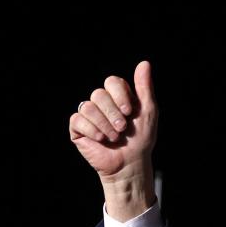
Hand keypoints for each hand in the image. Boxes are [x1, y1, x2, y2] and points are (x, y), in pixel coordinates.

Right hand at [68, 62, 157, 186]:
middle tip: (123, 128)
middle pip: (99, 94)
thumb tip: (144, 63)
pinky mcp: (77, 128)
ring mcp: (88, 115)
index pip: (112, 81)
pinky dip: (92, 130)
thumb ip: (144, 87)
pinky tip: (101, 139)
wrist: (130, 163)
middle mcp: (101, 103)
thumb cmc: (141, 138)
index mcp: (117, 96)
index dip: (120, 95)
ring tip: (114, 137)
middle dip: (113, 113)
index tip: (130, 112)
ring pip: (88, 106)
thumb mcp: (148, 111)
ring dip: (105, 124)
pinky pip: (77, 119)